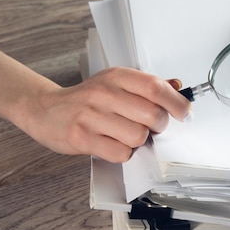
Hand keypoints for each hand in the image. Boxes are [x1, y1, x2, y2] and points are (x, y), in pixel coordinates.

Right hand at [23, 67, 191, 161]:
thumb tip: (177, 88)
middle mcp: (104, 93)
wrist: (45, 109)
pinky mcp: (82, 138)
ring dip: (138, 141)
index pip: (155, 87)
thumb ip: (145, 86)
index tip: (185, 113)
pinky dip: (122, 152)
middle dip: (158, 126)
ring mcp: (91, 116)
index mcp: (116, 76)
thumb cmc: (86, 99)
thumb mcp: (114, 83)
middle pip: (152, 115)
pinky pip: (120, 152)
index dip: (176, 103)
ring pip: (138, 136)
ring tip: (125, 135)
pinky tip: (112, 144)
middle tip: (149, 127)